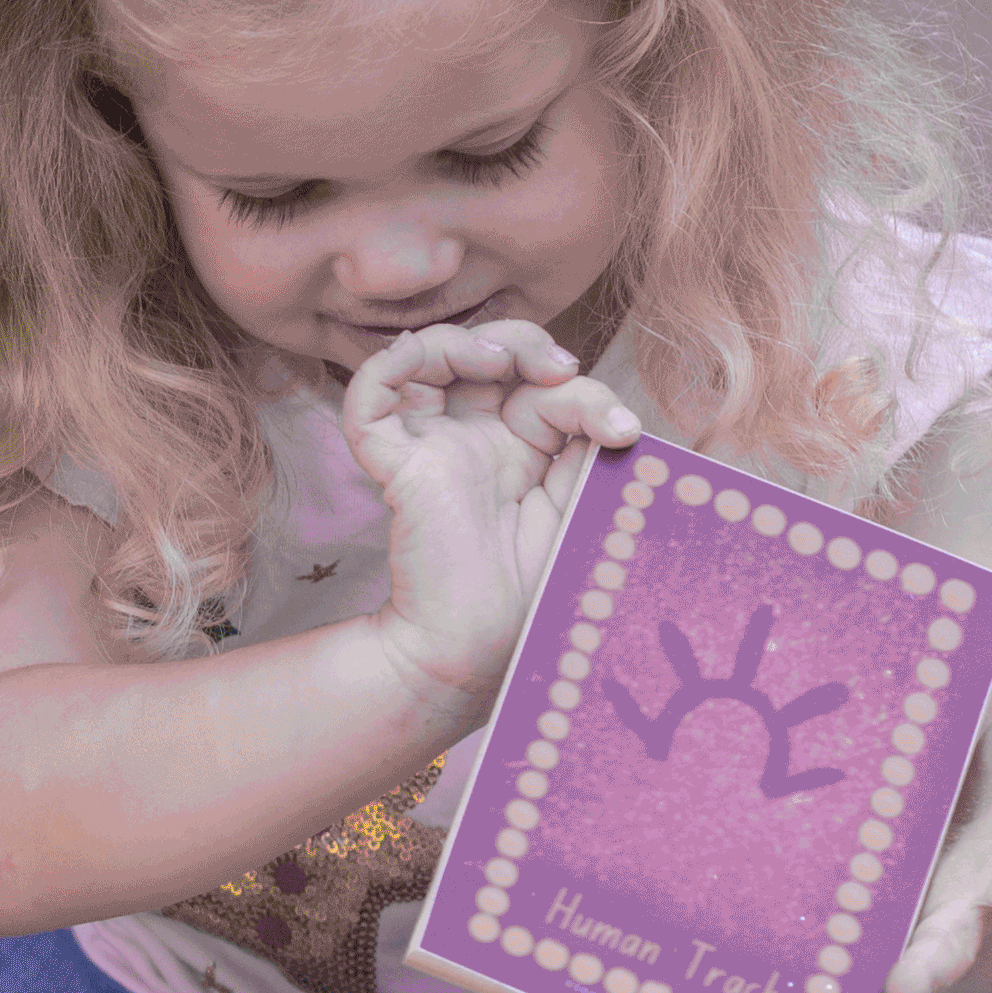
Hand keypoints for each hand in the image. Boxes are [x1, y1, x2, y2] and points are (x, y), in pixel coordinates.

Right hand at [341, 319, 643, 721]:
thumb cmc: (532, 593)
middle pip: (483, 353)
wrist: (475, 651)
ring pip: (425, 358)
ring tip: (499, 363)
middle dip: (523, 342)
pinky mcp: (394, 464)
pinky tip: (431, 361)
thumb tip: (610, 407)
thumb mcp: (584, 503)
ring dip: (464, 341)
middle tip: (558, 370)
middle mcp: (473, 444)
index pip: (542, 387)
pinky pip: (369, 395)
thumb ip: (592, 445)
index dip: (583, 388)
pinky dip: (392, 361)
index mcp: (520, 456)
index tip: (622, 434)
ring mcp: (431, 450)